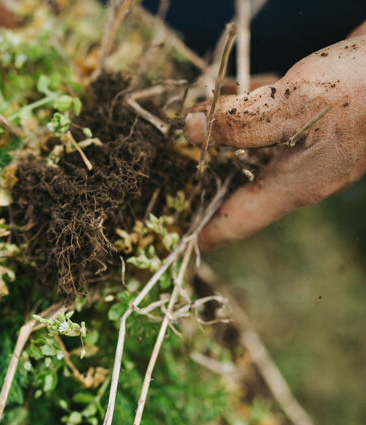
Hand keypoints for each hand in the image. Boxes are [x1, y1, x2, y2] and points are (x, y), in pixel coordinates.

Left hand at [185, 33, 365, 248]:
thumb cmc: (362, 89)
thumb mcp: (291, 107)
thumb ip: (238, 123)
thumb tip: (191, 129)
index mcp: (290, 187)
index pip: (236, 222)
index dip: (205, 233)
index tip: (178, 240)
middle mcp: (295, 176)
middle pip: (237, 188)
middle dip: (205, 178)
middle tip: (173, 168)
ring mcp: (306, 152)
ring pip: (250, 152)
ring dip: (221, 136)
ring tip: (195, 117)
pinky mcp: (312, 125)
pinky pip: (267, 127)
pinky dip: (245, 114)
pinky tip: (232, 93)